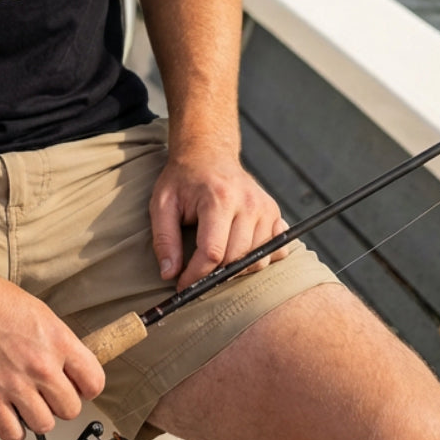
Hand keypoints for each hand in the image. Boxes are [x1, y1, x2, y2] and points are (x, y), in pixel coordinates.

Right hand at [0, 262, 104, 439]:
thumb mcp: (38, 312)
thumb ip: (57, 342)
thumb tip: (69, 367)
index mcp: (57, 339)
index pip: (94, 382)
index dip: (85, 387)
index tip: (76, 386)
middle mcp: (40, 364)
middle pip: (70, 409)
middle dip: (59, 402)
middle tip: (45, 392)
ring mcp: (15, 383)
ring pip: (44, 425)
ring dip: (36, 416)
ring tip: (24, 400)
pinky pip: (13, 434)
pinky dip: (12, 428)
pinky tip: (7, 412)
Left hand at [149, 146, 289, 291]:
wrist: (208, 153)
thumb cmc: (183, 179)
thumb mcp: (162, 203)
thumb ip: (164, 239)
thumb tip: (169, 274)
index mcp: (219, 199)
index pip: (213, 252)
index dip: (196, 276)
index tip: (183, 286)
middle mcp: (248, 203)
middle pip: (237, 260)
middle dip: (214, 274)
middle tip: (197, 275)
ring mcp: (266, 208)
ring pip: (258, 260)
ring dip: (236, 269)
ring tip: (216, 260)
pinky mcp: (275, 213)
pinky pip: (277, 251)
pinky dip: (260, 258)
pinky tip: (241, 251)